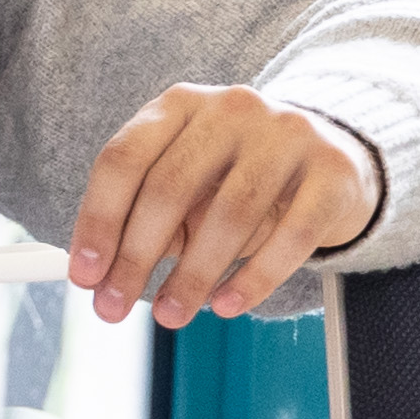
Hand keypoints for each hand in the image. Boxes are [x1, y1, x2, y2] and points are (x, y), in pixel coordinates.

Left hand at [65, 86, 381, 330]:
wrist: (334, 156)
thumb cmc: (239, 176)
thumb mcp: (188, 182)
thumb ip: (147, 216)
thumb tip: (101, 276)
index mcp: (181, 104)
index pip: (124, 159)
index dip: (98, 220)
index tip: (84, 275)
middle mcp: (231, 108)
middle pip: (170, 188)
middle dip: (135, 257)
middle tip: (114, 306)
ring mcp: (287, 133)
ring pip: (228, 216)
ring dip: (192, 276)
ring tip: (172, 314)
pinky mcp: (333, 170)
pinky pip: (290, 236)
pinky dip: (254, 279)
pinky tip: (227, 304)